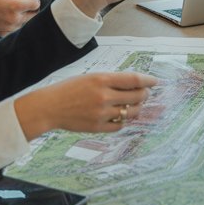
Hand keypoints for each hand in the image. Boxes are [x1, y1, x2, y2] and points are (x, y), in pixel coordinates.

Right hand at [0, 0, 39, 35]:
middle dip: (29, 6)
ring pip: (26, 22)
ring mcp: (9, 28)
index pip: (36, 4)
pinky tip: (5, 15)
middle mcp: (14, 20)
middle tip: (16, 0)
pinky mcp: (3, 33)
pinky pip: (16, 28)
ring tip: (9, 7)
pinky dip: (14, 21)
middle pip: (34, 14)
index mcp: (15, 7)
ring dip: (22, 14)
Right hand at [13, 71, 158, 138]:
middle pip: (137, 96)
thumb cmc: (69, 89)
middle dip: (145, 95)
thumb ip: (111, 80)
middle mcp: (104, 96)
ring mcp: (101, 113)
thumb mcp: (90, 77)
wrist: (49, 107)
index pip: (134, 79)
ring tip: (135, 105)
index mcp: (102, 79)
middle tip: (145, 93)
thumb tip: (134, 83)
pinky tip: (121, 115)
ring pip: (131, 112)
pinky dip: (124, 120)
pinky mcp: (98, 127)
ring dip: (137, 108)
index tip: (155, 81)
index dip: (148, 80)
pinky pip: (120, 125)